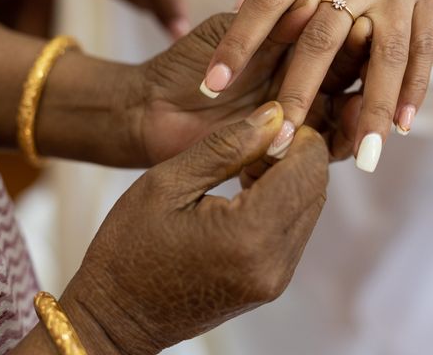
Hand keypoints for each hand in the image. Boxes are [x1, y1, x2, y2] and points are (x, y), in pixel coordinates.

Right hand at [16, 105, 328, 353]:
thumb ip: (226, 146)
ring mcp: (277, 278)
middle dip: (296, 153)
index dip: (297, 134)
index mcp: (248, 234)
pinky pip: (296, 229)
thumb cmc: (129, 247)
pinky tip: (249, 191)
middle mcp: (273, 261)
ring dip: (291, 176)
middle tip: (255, 141)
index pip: (307, 167)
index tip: (269, 120)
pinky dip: (284, 201)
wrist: (116, 317)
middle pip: (316, 186)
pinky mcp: (273, 283)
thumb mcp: (168, 182)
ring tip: (247, 165)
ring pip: (311, 206)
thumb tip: (275, 115)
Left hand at [32, 0, 361, 166]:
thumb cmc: (184, 64)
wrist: (150, 110)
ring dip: (363, 115)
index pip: (335, 39)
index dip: (353, 37)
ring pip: (344, 115)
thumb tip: (311, 3)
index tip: (370, 28)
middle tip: (385, 75)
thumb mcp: (226, 36)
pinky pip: (321, 148)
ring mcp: (298, 114)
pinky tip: (351, 143)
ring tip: (373, 113)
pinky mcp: (287, 146)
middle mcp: (303, 80)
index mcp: (292, 45)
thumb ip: (265, 26)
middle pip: (350, 79)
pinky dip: (338, 144)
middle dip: (369, 77)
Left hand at [201, 0, 432, 171]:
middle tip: (279, 144)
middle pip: (320, 43)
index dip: (237, 44)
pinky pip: (424, 48)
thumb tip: (246, 10)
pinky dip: (415, 88)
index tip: (212, 85)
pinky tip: (406, 125)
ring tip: (364, 159)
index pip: (265, 2)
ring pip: (382, 58)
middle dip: (299, 97)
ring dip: (373, 112)